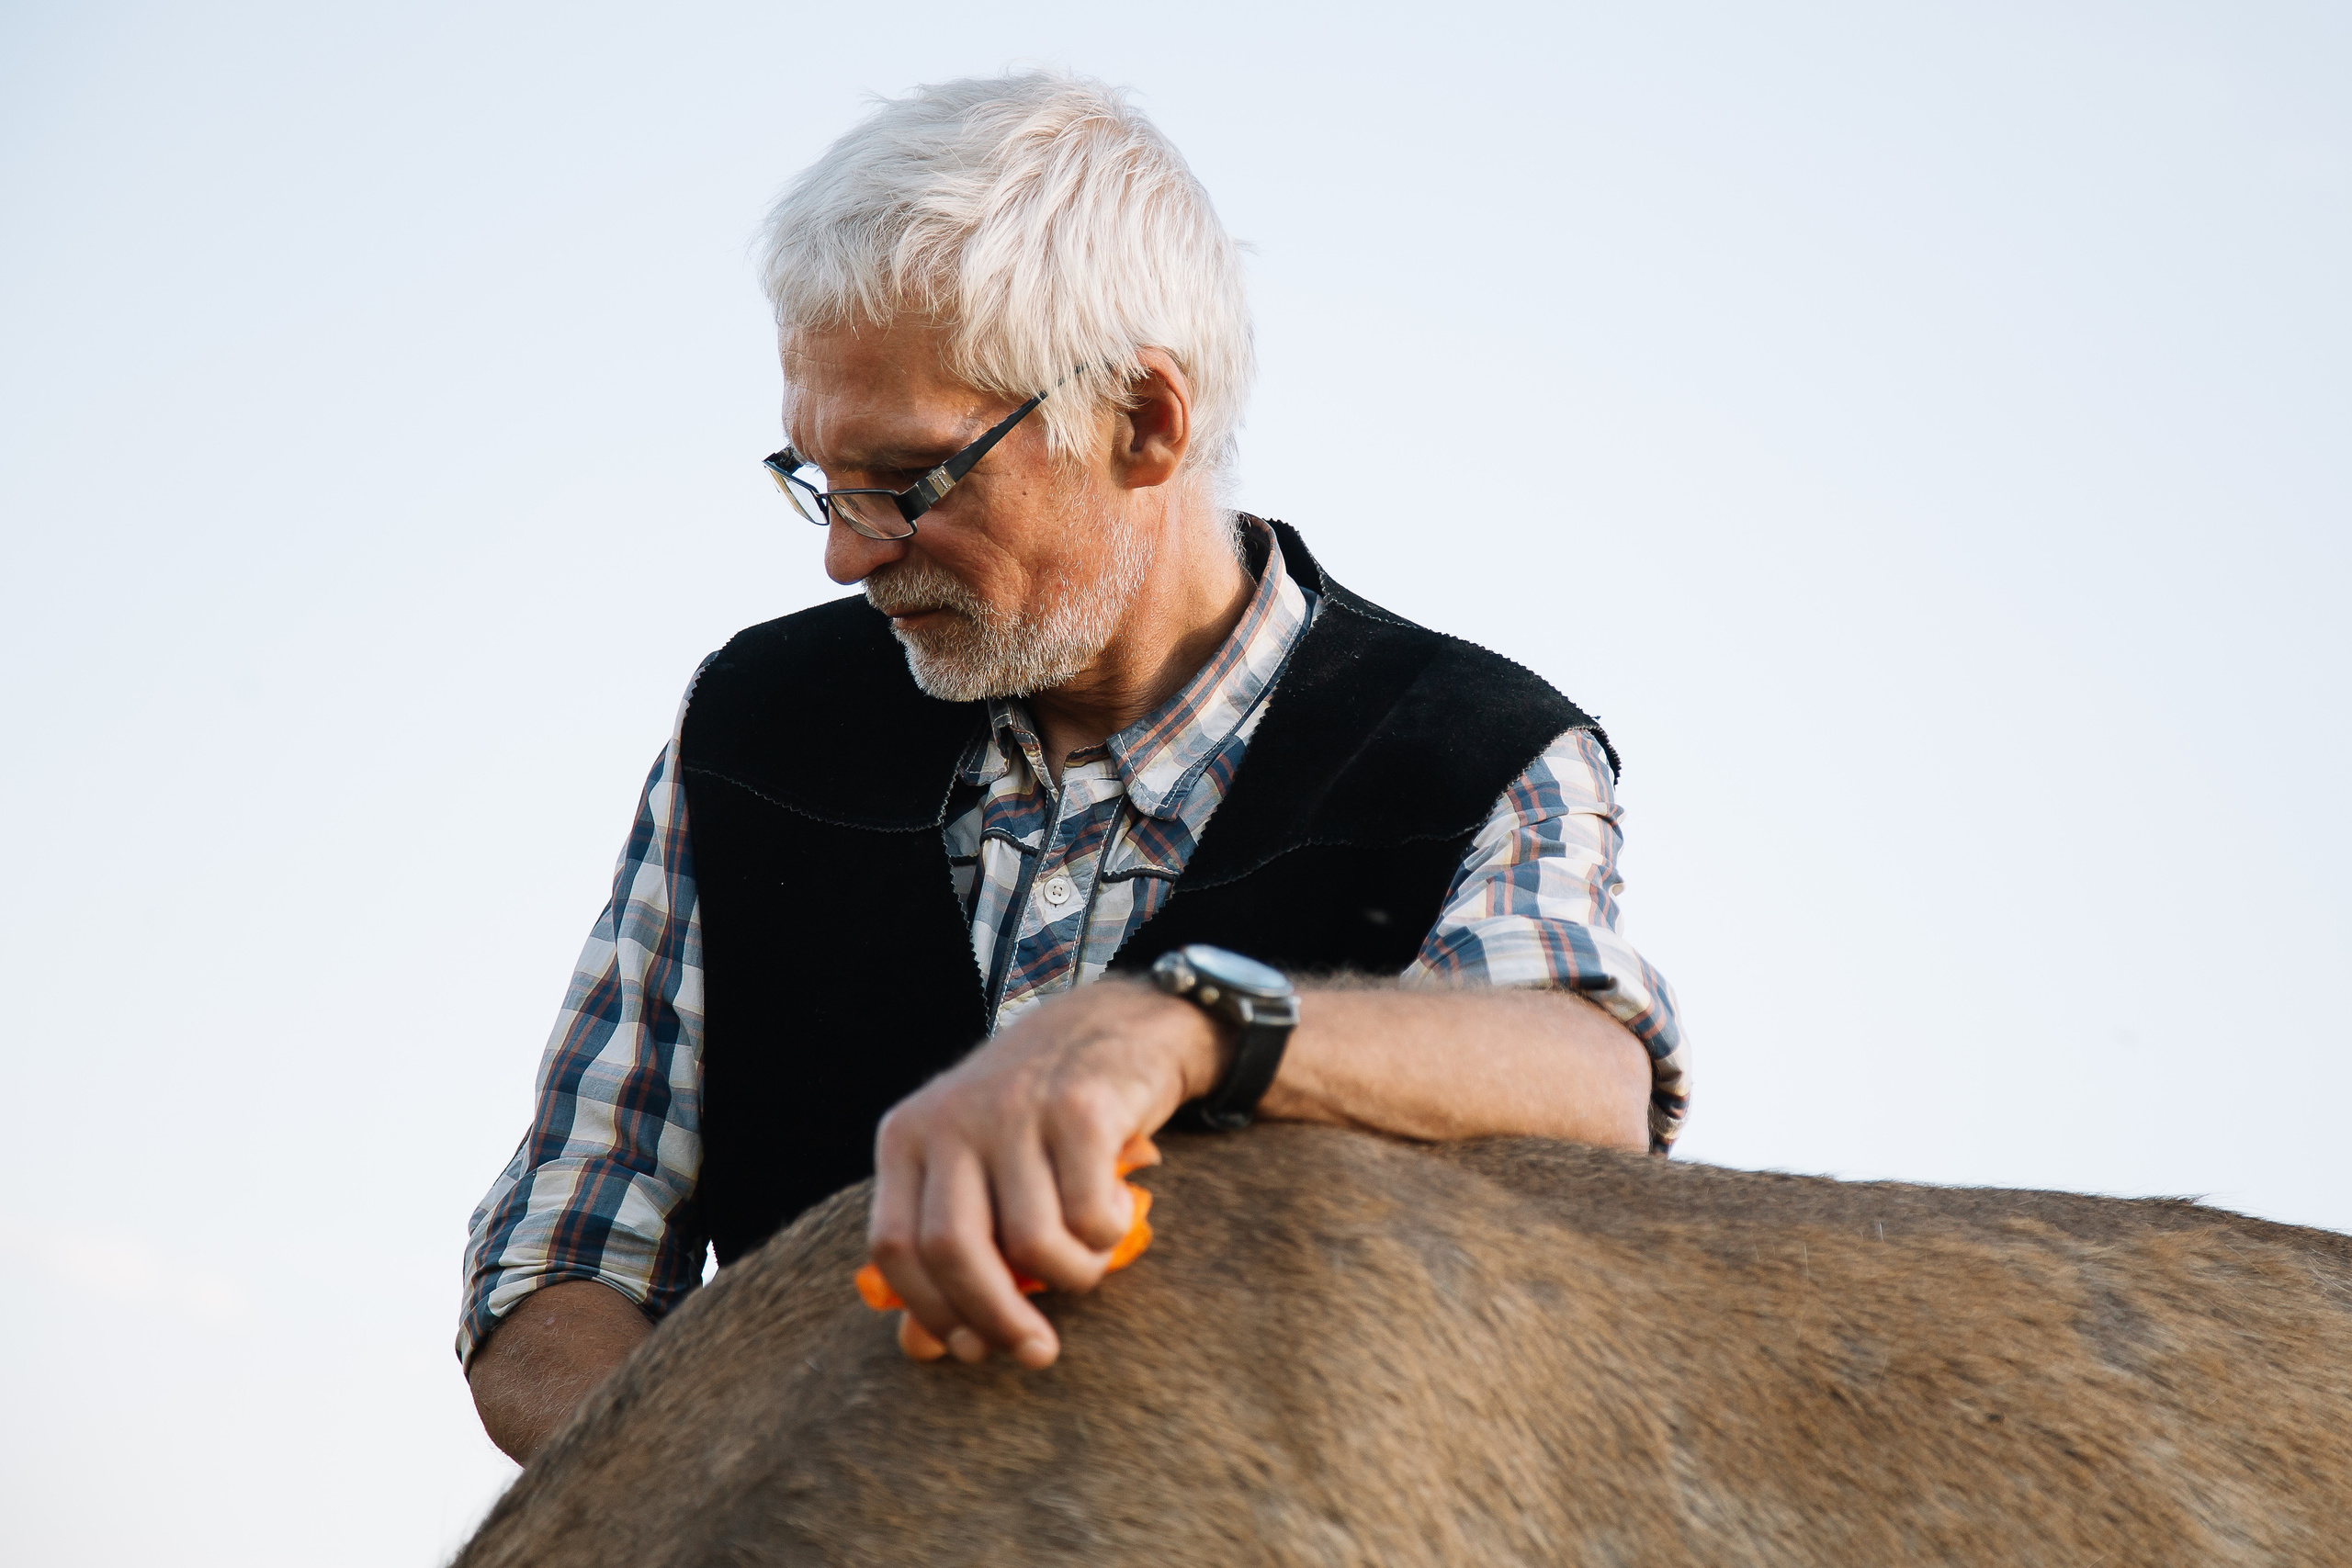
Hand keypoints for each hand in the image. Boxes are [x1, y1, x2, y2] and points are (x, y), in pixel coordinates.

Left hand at [866, 978, 1225, 1367]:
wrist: (1117, 1024)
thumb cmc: (1039, 1118)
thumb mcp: (977, 1171)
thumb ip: (948, 1252)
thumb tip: (923, 1349)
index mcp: (907, 1134)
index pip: (893, 1245)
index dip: (931, 1310)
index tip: (971, 1350)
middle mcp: (952, 1117)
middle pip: (953, 1249)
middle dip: (997, 1318)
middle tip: (1036, 1352)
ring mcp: (1016, 1108)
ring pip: (1032, 1241)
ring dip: (1073, 1275)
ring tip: (1090, 1257)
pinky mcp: (1081, 1108)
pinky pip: (1089, 1216)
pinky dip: (1108, 1235)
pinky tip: (1116, 1209)